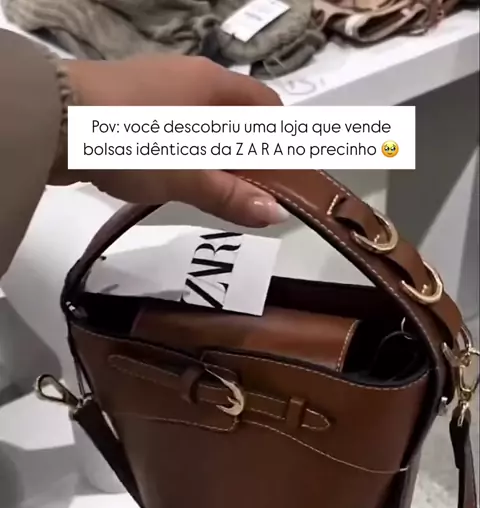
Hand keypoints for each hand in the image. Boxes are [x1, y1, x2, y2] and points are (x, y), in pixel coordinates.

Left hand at [56, 55, 286, 227]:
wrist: (55, 121)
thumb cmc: (133, 140)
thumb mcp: (187, 174)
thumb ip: (230, 194)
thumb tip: (275, 214)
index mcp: (212, 83)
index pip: (265, 106)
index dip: (281, 140)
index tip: (287, 177)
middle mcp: (187, 79)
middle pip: (233, 117)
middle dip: (248, 156)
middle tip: (255, 196)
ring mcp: (154, 92)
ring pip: (200, 126)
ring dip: (215, 159)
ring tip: (219, 197)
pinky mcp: (126, 109)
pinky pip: (171, 132)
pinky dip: (184, 156)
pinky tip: (178, 182)